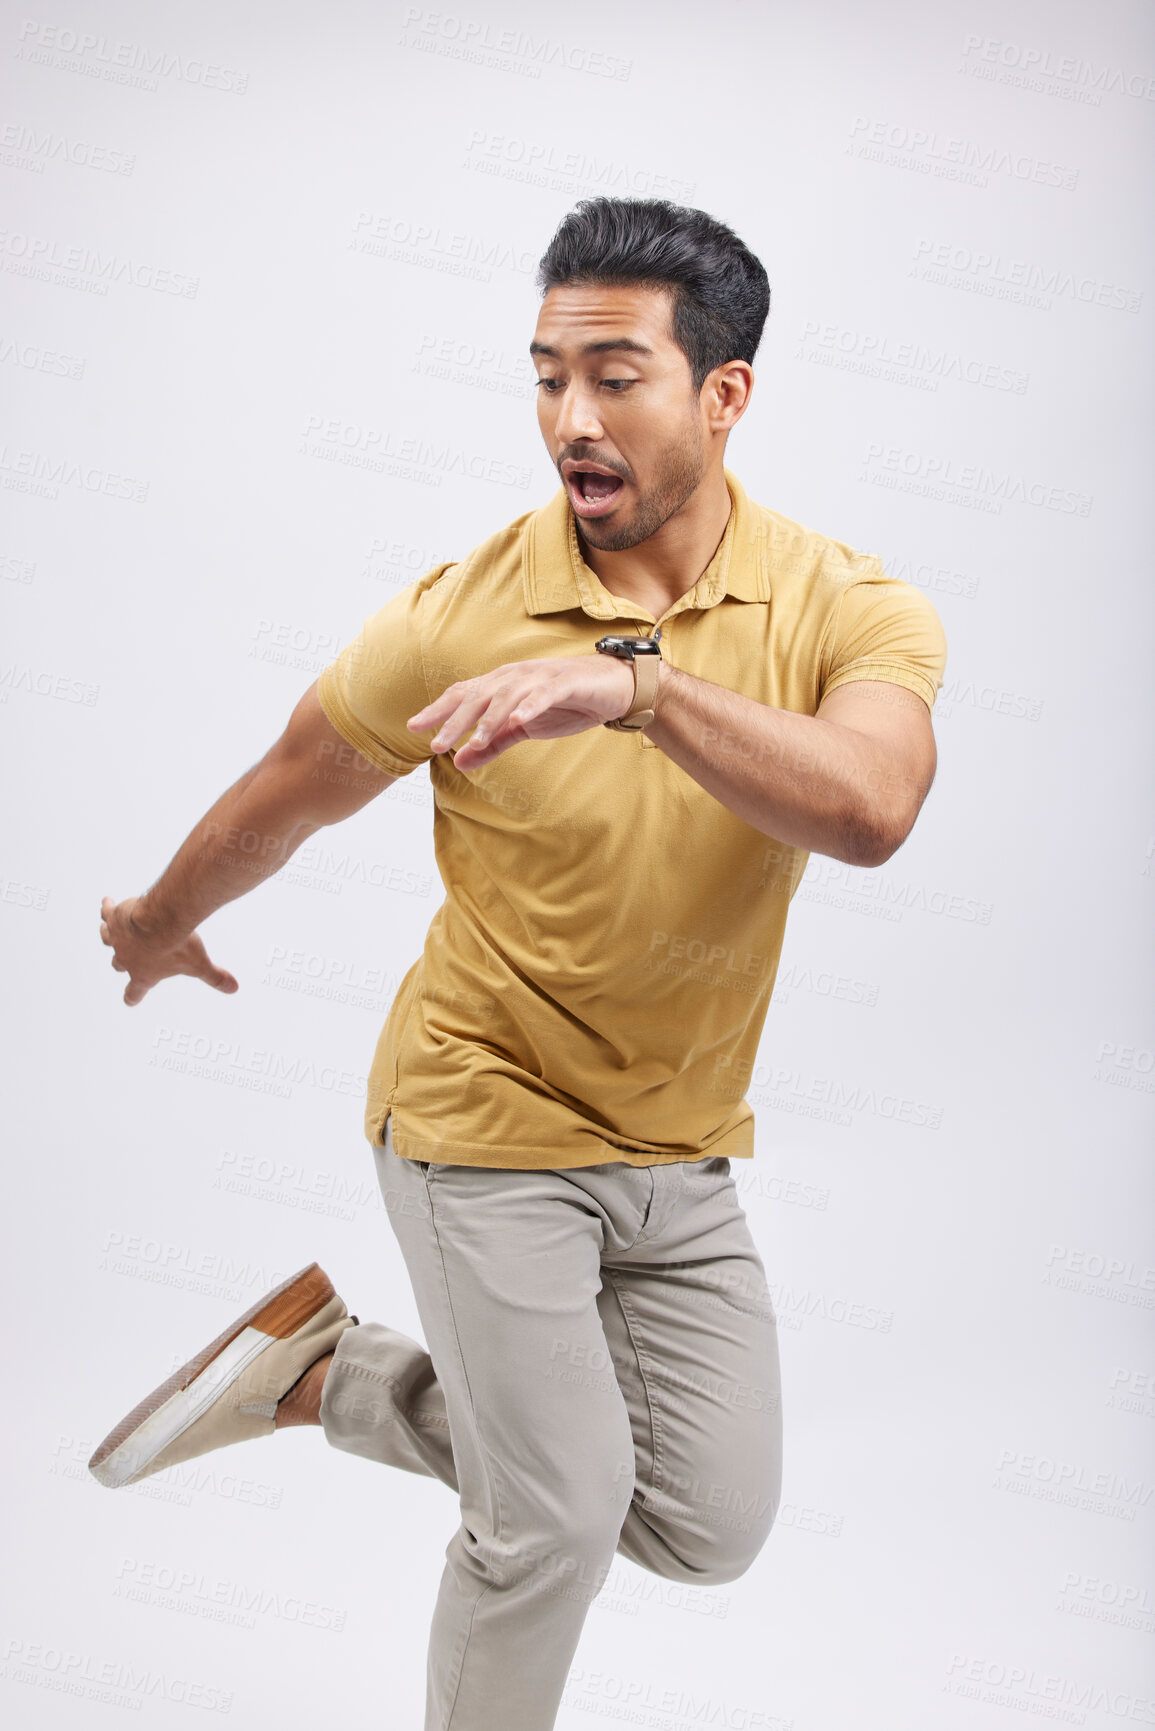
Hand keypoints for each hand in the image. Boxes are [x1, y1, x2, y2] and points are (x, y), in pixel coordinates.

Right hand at [99, 895, 238, 1007]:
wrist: (164, 920)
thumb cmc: (180, 945)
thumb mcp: (200, 964)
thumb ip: (215, 977)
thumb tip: (234, 988)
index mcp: (144, 975)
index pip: (134, 993)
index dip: (133, 997)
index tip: (131, 1000)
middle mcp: (126, 958)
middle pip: (117, 964)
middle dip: (122, 961)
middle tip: (126, 958)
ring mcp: (118, 938)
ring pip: (107, 938)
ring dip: (109, 935)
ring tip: (109, 928)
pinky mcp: (115, 918)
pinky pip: (107, 913)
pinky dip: (108, 908)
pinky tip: (108, 901)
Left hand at [406, 654, 636, 771]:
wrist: (614, 688)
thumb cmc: (566, 705)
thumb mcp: (523, 729)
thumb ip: (492, 743)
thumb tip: (459, 761)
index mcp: (502, 685)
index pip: (463, 695)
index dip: (438, 710)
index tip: (414, 728)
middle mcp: (515, 676)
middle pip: (478, 695)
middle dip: (455, 720)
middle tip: (436, 744)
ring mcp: (540, 677)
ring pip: (506, 695)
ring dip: (489, 718)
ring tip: (476, 740)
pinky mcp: (565, 683)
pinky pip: (543, 694)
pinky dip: (529, 706)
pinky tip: (517, 721)